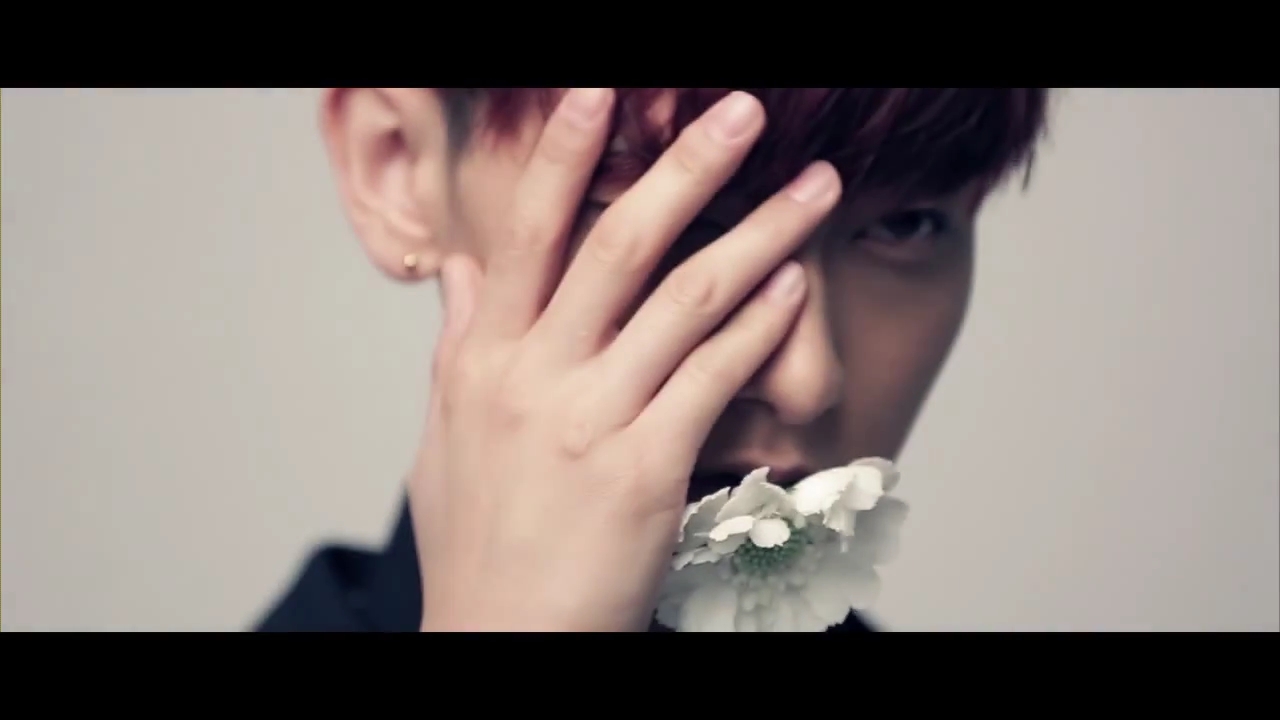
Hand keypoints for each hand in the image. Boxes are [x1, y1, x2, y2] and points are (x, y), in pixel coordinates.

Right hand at [413, 88, 841, 630]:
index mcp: (486, 359)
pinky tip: (794, 286)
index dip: (565, 154)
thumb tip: (466, 269)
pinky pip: (713, 377)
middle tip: (745, 111)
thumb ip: (460, 343)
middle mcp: (535, 376)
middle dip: (688, 167)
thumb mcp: (446, 435)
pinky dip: (760, 326)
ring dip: (760, 234)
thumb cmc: (478, 544)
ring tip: (813, 188)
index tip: (600, 92)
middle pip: (620, 245)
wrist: (500, 640)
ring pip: (687, 300)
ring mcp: (590, 420)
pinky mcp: (644, 470)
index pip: (529, 234)